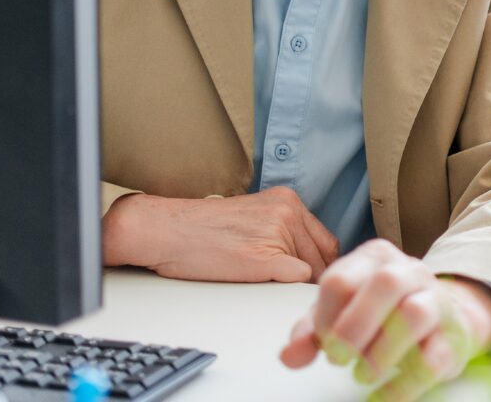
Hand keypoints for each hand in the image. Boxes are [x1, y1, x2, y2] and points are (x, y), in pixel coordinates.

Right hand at [102, 187, 339, 282]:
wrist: (165, 230)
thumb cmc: (201, 231)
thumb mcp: (253, 217)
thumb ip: (283, 229)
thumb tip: (306, 263)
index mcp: (288, 200)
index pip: (325, 240)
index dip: (319, 263)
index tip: (309, 277)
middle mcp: (289, 211)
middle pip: (323, 256)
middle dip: (312, 277)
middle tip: (290, 289)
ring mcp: (278, 232)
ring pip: (311, 271)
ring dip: (297, 284)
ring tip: (269, 285)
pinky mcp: (265, 256)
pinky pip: (297, 279)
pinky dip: (287, 289)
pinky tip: (267, 287)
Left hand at [279, 239, 490, 400]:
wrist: (445, 316)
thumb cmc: (384, 311)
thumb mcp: (341, 313)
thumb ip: (311, 332)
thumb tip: (290, 356)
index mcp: (375, 259)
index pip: (341, 279)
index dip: (324, 318)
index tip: (324, 341)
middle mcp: (409, 271)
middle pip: (386, 283)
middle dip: (354, 326)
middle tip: (338, 358)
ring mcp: (436, 300)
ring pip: (415, 313)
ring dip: (382, 351)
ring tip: (363, 374)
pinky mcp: (453, 336)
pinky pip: (435, 357)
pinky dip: (406, 382)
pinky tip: (386, 393)